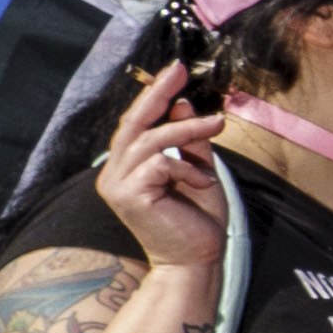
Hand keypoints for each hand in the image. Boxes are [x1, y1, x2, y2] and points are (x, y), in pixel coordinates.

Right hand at [87, 64, 232, 275]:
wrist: (197, 261)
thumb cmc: (196, 220)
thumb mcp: (198, 169)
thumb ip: (188, 140)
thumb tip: (182, 103)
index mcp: (127, 167)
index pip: (135, 123)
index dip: (153, 95)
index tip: (173, 70)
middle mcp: (114, 174)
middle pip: (132, 124)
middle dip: (156, 94)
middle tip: (178, 71)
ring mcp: (117, 185)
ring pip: (150, 139)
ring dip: (187, 129)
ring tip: (217, 125)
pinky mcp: (129, 197)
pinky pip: (160, 164)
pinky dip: (187, 167)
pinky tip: (203, 183)